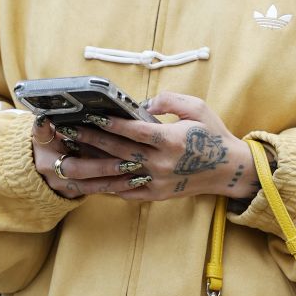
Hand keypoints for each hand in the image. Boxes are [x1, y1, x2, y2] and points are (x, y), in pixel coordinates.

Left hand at [32, 93, 259, 202]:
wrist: (229, 170)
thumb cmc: (213, 135)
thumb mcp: (197, 108)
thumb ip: (169, 100)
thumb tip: (143, 103)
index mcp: (172, 140)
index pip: (135, 131)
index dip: (111, 123)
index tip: (91, 116)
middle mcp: (162, 163)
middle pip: (120, 152)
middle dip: (92, 140)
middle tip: (69, 132)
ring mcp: (157, 182)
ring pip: (117, 176)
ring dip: (90, 169)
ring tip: (67, 162)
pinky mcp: (156, 195)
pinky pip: (126, 192)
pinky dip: (105, 187)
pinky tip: (87, 182)